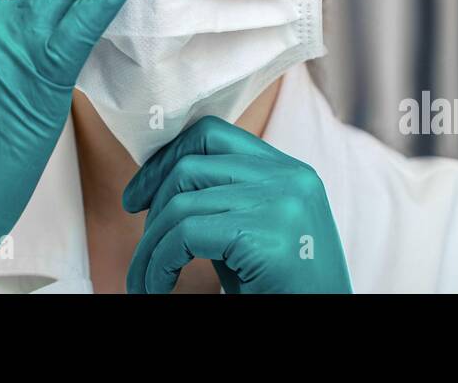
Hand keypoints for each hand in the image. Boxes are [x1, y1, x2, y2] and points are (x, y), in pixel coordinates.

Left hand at [123, 116, 351, 293]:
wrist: (321, 324)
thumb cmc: (280, 290)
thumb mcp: (251, 233)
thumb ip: (219, 201)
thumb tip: (154, 185)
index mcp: (289, 170)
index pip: (212, 134)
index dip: (165, 160)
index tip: (137, 198)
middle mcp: (289, 177)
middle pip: (190, 165)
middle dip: (151, 207)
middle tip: (140, 252)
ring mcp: (280, 202)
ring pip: (180, 205)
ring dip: (150, 249)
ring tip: (144, 282)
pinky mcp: (266, 235)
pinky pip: (185, 236)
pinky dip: (159, 264)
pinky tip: (159, 287)